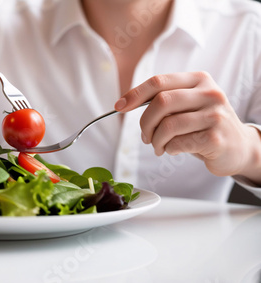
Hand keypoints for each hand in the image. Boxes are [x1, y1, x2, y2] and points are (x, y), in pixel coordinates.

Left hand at [114, 72, 260, 182]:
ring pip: (168, 125)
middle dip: (145, 123)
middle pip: (161, 102)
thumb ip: (164, 99)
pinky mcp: (215, 138)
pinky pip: (178, 143)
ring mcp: (214, 115)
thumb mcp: (189, 104)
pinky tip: (174, 149)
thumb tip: (126, 103)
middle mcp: (209, 93)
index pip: (159, 81)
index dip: (135, 94)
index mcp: (199, 79)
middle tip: (145, 136)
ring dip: (156, 140)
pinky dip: (169, 149)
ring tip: (158, 146)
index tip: (119, 107)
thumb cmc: (204, 125)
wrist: (239, 147)